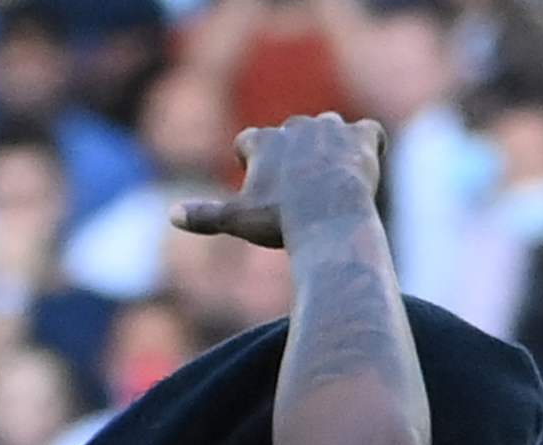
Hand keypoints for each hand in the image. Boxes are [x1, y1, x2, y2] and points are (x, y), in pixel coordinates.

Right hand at [175, 113, 383, 242]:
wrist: (328, 214)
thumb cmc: (281, 219)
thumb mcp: (238, 219)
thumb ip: (205, 215)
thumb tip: (172, 216)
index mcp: (262, 140)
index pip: (249, 142)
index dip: (253, 163)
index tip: (263, 188)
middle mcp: (295, 126)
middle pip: (291, 135)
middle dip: (295, 157)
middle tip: (301, 192)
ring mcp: (330, 128)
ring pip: (329, 131)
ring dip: (331, 149)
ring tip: (335, 182)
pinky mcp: (361, 137)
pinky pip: (370, 132)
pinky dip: (370, 146)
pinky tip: (368, 167)